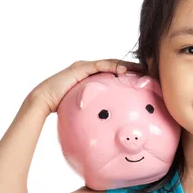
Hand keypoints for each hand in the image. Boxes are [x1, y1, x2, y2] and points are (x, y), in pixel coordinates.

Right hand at [29, 58, 144, 113]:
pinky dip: (113, 67)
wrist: (43, 101)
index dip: (129, 75)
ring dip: (127, 65)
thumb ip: (95, 113)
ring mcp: (84, 67)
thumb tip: (107, 129)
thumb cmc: (61, 109)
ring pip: (111, 63)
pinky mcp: (80, 68)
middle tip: (149, 70)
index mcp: (91, 78)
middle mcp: (89, 70)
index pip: (114, 73)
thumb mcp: (84, 110)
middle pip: (116, 66)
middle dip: (132, 67)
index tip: (144, 79)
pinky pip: (100, 66)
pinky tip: (125, 71)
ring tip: (143, 68)